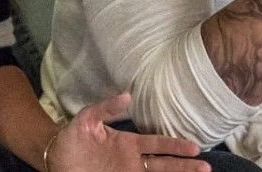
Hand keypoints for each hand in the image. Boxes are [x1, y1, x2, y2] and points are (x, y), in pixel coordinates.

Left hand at [47, 93, 206, 171]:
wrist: (54, 155)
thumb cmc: (72, 136)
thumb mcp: (87, 118)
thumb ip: (106, 108)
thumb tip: (128, 95)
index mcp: (128, 144)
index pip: (158, 145)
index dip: (176, 147)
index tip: (195, 149)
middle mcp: (131, 162)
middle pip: (164, 165)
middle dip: (185, 167)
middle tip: (207, 169)